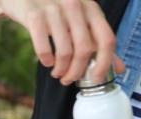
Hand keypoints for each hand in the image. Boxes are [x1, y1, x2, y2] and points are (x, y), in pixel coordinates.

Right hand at [0, 0, 123, 84]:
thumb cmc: (52, 12)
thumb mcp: (77, 21)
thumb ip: (96, 42)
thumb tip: (117, 68)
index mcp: (91, 8)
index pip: (106, 39)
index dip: (104, 63)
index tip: (95, 79)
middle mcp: (75, 6)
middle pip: (85, 49)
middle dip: (76, 71)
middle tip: (68, 79)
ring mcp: (54, 10)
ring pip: (65, 51)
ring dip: (60, 69)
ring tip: (56, 72)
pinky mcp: (34, 15)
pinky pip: (43, 47)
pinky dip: (46, 60)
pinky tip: (46, 62)